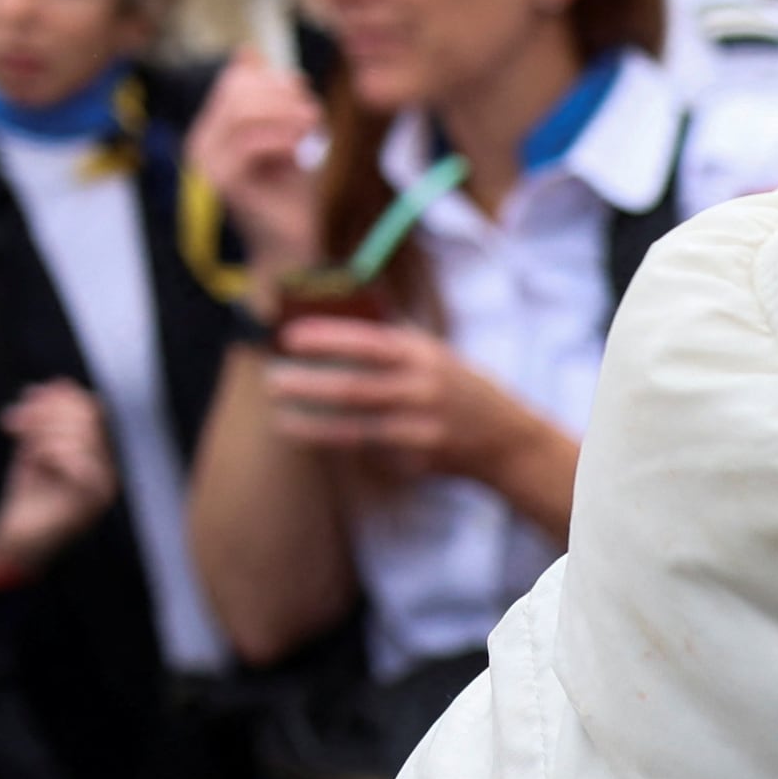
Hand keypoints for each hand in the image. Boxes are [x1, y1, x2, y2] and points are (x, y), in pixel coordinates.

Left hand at [0, 380, 116, 586]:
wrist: (15, 540)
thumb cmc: (27, 497)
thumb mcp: (33, 446)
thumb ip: (45, 417)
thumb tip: (56, 383)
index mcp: (96, 452)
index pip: (90, 406)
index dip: (58, 396)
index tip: (25, 400)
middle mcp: (108, 468)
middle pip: (87, 413)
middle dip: (44, 411)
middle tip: (12, 424)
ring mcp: (105, 485)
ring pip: (81, 432)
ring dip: (42, 433)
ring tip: (25, 451)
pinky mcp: (94, 500)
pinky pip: (78, 459)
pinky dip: (50, 453)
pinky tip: (37, 465)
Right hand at [186, 48, 325, 279]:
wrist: (291, 250)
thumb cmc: (289, 195)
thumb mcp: (282, 137)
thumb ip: (266, 99)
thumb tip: (245, 52)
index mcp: (212, 131)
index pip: (234, 83)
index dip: (272, 79)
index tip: (305, 90)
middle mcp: (202, 145)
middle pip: (237, 92)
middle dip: (281, 93)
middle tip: (313, 111)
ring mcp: (207, 165)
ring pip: (242, 113)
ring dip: (285, 113)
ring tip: (314, 125)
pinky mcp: (222, 183)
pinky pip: (250, 144)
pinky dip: (282, 138)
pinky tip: (303, 148)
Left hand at [262, 320, 570, 523]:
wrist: (507, 440)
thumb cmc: (458, 385)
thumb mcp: (432, 352)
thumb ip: (390, 340)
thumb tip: (332, 317)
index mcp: (421, 355)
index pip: (367, 342)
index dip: (326, 338)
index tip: (289, 337)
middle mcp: (421, 390)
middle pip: (355, 389)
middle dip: (308, 385)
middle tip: (271, 381)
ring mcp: (421, 430)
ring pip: (357, 429)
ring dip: (314, 426)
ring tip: (281, 419)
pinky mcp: (419, 461)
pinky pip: (372, 454)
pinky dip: (344, 448)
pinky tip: (319, 440)